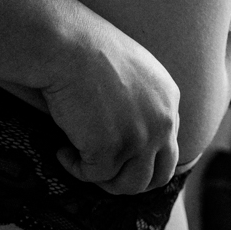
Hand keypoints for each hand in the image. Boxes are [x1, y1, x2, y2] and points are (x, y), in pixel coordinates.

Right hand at [31, 8, 181, 197]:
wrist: (66, 44)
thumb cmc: (87, 48)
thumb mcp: (133, 70)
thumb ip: (144, 100)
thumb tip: (132, 130)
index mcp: (169, 100)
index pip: (168, 148)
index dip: (142, 160)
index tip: (117, 158)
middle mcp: (162, 122)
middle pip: (158, 176)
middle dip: (130, 180)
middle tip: (102, 171)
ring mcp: (140, 138)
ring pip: (130, 185)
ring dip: (104, 180)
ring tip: (81, 161)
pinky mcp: (111, 150)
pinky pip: (93, 176)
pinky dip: (75, 167)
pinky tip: (61, 149)